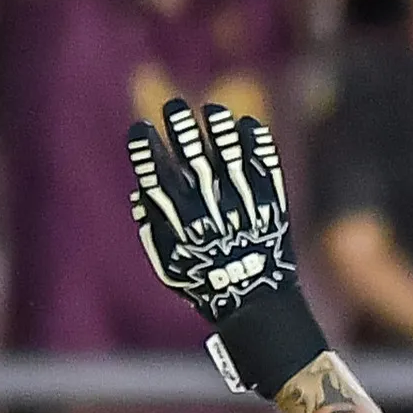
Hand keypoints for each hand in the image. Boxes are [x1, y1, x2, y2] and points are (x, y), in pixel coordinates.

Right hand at [128, 99, 328, 397]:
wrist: (257, 305)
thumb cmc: (207, 284)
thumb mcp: (169, 265)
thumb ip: (153, 230)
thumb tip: (141, 195)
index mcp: (181, 225)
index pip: (157, 179)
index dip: (146, 152)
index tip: (140, 130)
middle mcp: (211, 211)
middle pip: (193, 160)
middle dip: (181, 130)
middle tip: (175, 107)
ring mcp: (244, 207)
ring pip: (231, 159)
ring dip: (220, 130)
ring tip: (214, 111)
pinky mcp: (272, 206)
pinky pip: (265, 170)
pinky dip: (257, 146)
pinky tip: (249, 127)